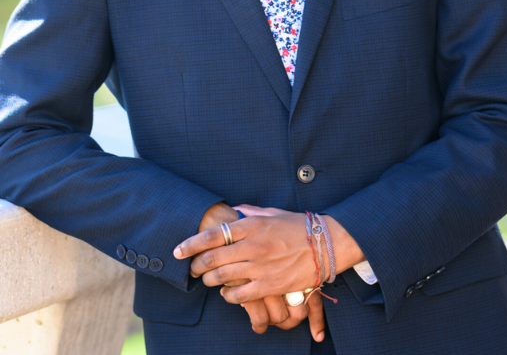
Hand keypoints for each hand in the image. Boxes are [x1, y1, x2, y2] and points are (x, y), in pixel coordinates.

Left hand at [181, 203, 310, 335]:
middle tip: (192, 269)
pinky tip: (227, 293)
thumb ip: (251, 212)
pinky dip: (227, 296)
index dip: (190, 244)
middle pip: (211, 259)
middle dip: (196, 266)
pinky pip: (238, 295)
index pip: (212, 235)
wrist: (328, 244)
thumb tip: (232, 211)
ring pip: (221, 278)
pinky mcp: (270, 285)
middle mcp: (254, 245)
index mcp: (253, 225)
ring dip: (209, 281)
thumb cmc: (300, 227)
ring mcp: (261, 266)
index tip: (178, 251)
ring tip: (208, 280)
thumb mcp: (274, 213)